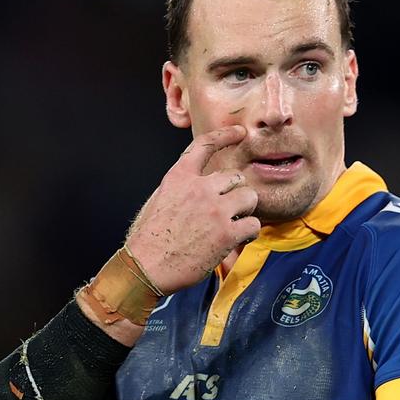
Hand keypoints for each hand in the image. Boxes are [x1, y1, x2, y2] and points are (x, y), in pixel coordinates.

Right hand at [125, 125, 259, 293]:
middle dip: (235, 193)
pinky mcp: (226, 233)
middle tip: (228, 210)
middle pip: (235, 177)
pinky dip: (249, 232)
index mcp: (179, 177)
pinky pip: (254, 224)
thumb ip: (181, 187)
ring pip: (249, 197)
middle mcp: (199, 188)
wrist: (145, 267)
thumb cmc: (148, 239)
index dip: (226, 136)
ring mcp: (215, 210)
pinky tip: (238, 239)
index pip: (205, 145)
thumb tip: (199, 185)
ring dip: (245, 211)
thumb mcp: (159, 200)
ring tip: (234, 224)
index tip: (240, 133)